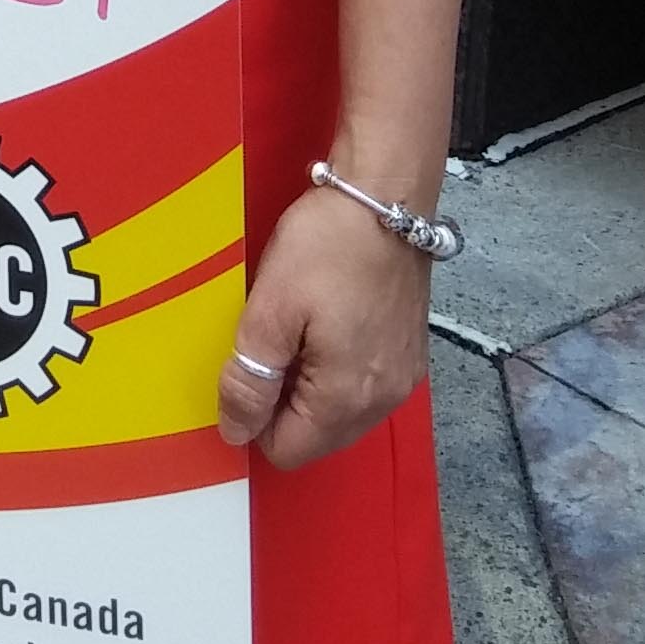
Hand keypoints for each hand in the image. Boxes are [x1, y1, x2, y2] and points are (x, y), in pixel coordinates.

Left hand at [216, 184, 433, 467]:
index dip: (254, 418)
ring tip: (296, 327)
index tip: (245, 367)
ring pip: (340, 413)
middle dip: (283, 404)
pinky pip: (362, 385)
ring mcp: (403, 377)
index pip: (288, 450)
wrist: (386, 194)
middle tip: (269, 340)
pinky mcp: (410, 352)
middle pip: (317, 436)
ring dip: (309, 386)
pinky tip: (325, 322)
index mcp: (347, 399)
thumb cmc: (326, 246)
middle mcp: (384, 400)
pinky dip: (337, 369)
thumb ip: (250, 379)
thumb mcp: (270, 309)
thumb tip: (234, 433)